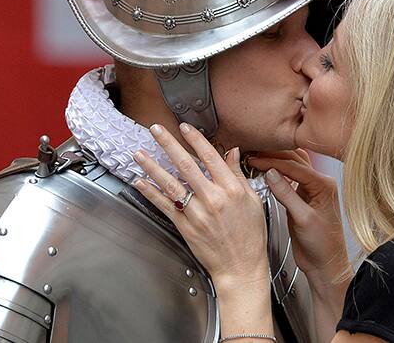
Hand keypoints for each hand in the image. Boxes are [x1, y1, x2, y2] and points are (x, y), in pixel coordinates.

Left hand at [133, 123, 268, 288]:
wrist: (241, 266)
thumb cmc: (250, 235)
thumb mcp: (253, 200)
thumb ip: (238, 175)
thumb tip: (232, 153)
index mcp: (231, 190)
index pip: (210, 157)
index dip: (195, 139)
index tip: (185, 127)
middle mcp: (212, 199)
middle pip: (186, 165)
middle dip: (169, 144)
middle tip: (156, 129)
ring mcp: (196, 213)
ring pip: (170, 184)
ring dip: (152, 167)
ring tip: (139, 153)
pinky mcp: (185, 227)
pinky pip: (164, 206)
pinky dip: (151, 193)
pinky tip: (140, 182)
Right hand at [248, 151, 349, 282]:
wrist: (325, 263)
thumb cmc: (322, 245)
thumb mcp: (303, 219)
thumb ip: (287, 195)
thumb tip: (272, 174)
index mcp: (324, 185)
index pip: (295, 166)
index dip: (273, 161)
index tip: (255, 160)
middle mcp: (320, 184)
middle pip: (294, 161)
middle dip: (273, 157)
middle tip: (253, 156)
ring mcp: (311, 191)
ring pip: (292, 168)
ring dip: (275, 163)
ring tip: (257, 160)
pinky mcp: (302, 199)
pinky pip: (289, 180)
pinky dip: (277, 175)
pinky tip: (265, 174)